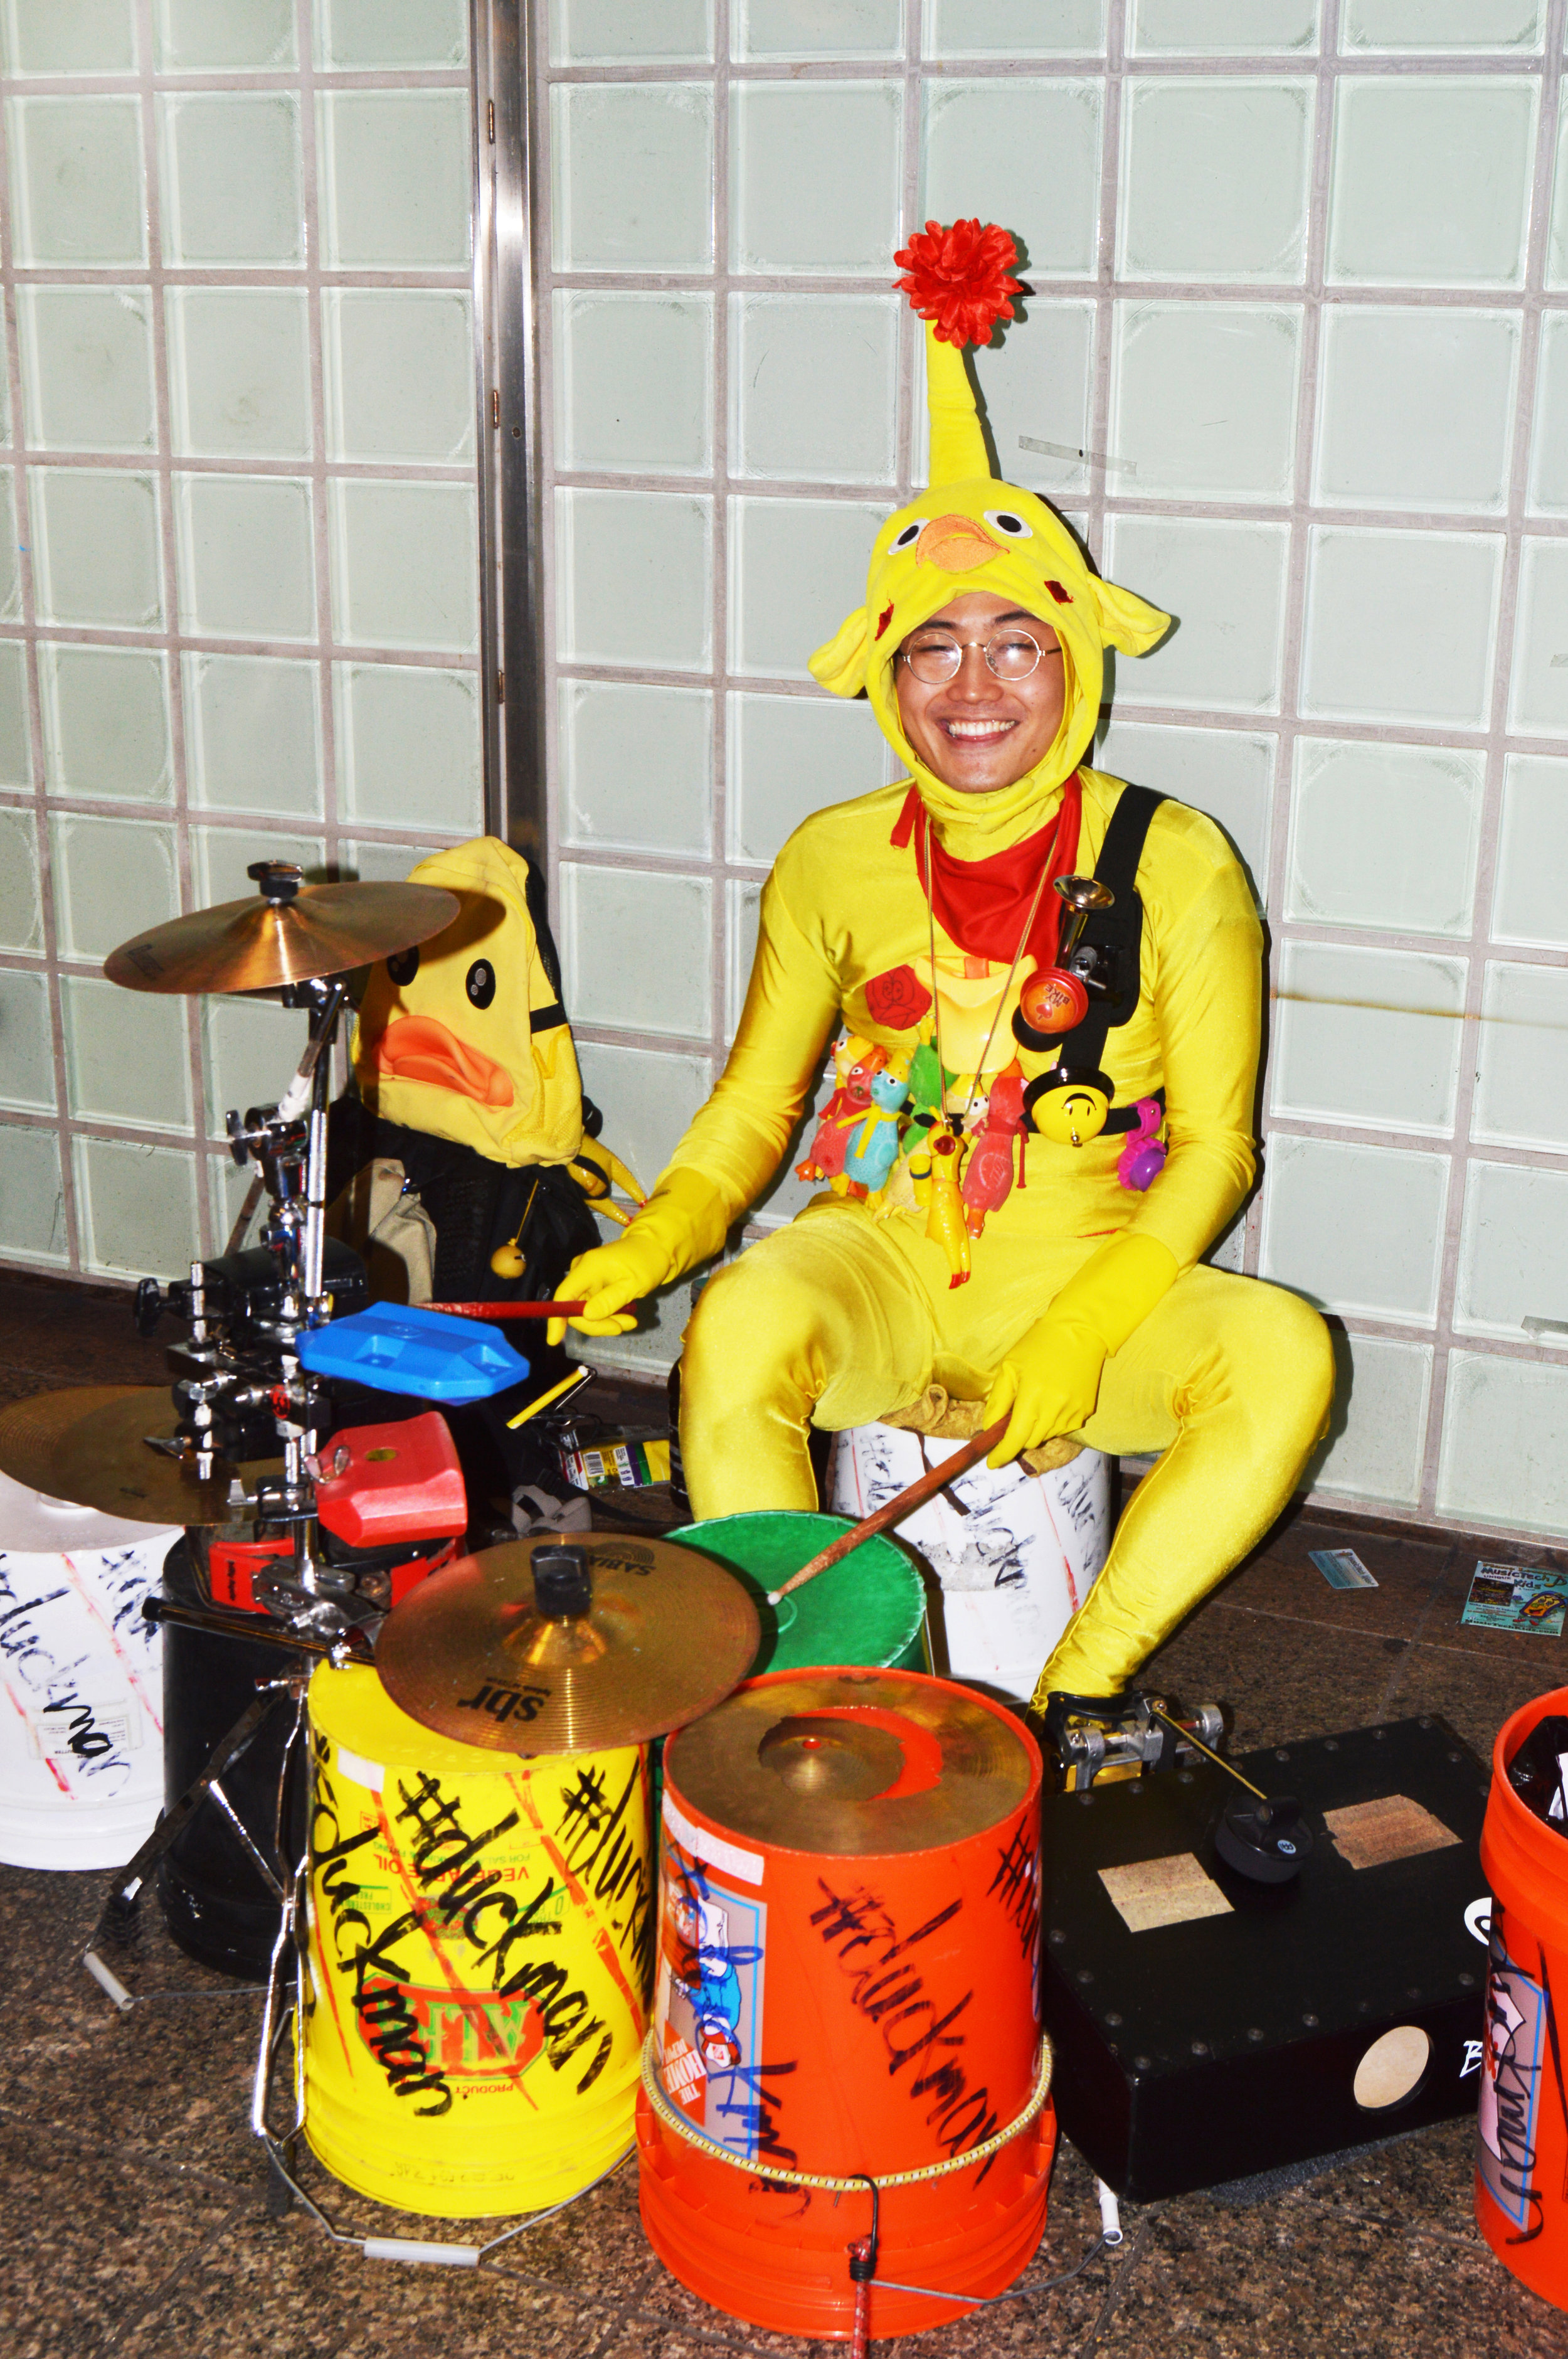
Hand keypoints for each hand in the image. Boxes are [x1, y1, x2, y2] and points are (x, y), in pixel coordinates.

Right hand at [547, 1227, 672, 1343]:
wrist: (655, 1248)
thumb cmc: (647, 1263)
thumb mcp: (633, 1284)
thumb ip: (610, 1300)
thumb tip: (587, 1315)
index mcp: (588, 1267)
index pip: (564, 1296)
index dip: (557, 1318)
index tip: (553, 1341)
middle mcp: (582, 1271)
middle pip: (576, 1308)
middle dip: (598, 1323)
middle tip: (624, 1327)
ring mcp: (587, 1277)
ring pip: (587, 1310)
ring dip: (607, 1320)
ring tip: (630, 1321)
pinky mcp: (594, 1283)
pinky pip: (594, 1305)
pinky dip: (608, 1314)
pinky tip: (625, 1314)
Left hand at [981, 1232, 1179, 1468]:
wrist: (1081, 1331)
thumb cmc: (1040, 1345)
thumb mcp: (1010, 1367)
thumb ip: (998, 1401)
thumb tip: (989, 1428)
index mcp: (1033, 1398)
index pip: (1015, 1440)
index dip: (1002, 1454)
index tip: (993, 1462)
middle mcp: (1056, 1410)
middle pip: (1030, 1441)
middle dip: (1016, 1437)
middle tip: (1011, 1417)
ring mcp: (1074, 1413)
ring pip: (1046, 1435)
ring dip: (1035, 1427)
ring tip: (1035, 1398)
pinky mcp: (1086, 1411)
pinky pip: (1063, 1427)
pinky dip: (1052, 1420)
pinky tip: (1052, 1397)